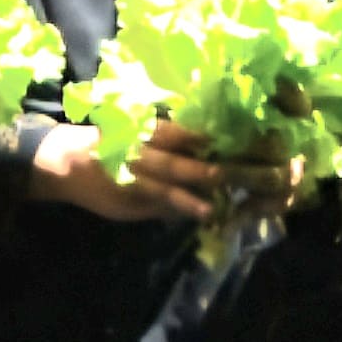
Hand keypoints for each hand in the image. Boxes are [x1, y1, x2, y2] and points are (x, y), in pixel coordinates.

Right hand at [32, 115, 285, 225]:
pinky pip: (162, 193)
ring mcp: (146, 162)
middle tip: (281, 168)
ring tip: (256, 186)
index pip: (213, 132)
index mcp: (165, 130)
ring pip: (191, 169)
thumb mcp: (145, 147)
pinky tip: (206, 211)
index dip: (245, 138)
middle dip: (245, 160)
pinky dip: (185, 202)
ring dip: (224, 179)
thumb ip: (177, 157)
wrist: (60, 161)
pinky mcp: (131, 185)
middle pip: (210, 150)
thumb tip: (217, 171)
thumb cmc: (107, 155)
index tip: (280, 145)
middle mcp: (160, 141)